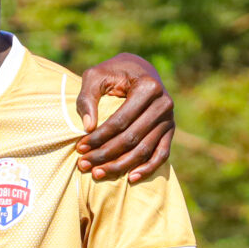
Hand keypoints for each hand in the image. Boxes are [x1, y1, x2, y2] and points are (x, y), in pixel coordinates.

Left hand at [74, 53, 173, 182]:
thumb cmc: (113, 72)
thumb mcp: (95, 76)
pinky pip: (161, 154)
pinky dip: (148, 168)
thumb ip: (88, 97)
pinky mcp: (169, 130)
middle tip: (83, 165)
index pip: (120, 120)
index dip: (99, 137)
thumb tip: (88, 127)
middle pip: (132, 138)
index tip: (79, 148)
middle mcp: (163, 104)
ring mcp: (169, 119)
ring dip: (121, 165)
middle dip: (105, 154)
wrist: (138, 69)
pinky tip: (131, 178)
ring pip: (144, 150)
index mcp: (148, 87)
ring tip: (98, 174)